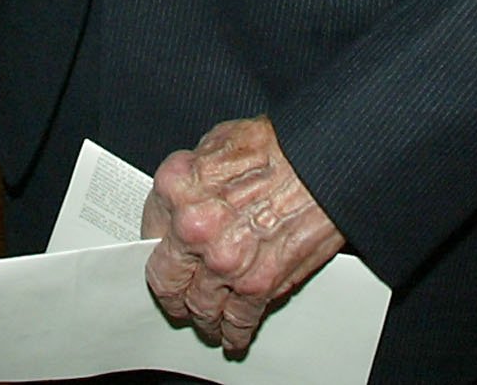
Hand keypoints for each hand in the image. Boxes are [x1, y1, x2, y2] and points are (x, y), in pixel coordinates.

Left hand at [140, 117, 344, 355]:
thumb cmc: (281, 145)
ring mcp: (224, 261)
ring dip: (203, 318)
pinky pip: (239, 319)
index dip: (158, 249)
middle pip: (167, 281)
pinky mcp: (258, 284)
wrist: (325, 157)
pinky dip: (235, 333)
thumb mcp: (219, 141)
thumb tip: (192, 194)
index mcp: (178, 188)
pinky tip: (234, 335)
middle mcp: (193, 227)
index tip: (164, 257)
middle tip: (177, 301)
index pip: (150, 234)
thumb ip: (196, 175)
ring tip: (207, 322)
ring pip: (200, 307)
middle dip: (172, 295)